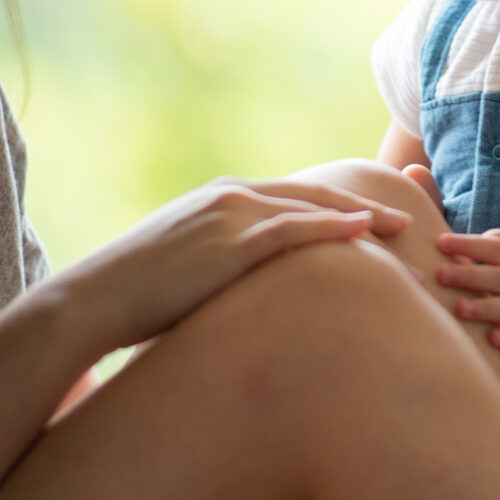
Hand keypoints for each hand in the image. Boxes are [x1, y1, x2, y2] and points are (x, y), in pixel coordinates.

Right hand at [65, 176, 409, 351]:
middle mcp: (229, 197)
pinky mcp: (227, 241)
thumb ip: (221, 272)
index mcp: (220, 201)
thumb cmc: (135, 300)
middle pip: (313, 196)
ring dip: (362, 218)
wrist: (91, 300)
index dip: (337, 208)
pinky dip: (333, 226)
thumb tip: (249, 302)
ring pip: (311, 209)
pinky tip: (366, 231)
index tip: (374, 219)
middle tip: (408, 220)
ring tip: (403, 230)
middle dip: (363, 207)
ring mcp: (229, 215)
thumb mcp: (185, 276)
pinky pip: (292, 229)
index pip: (292, 198)